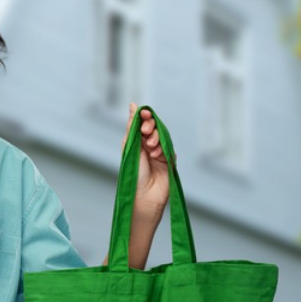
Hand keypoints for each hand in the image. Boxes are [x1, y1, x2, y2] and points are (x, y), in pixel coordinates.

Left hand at [121, 103, 169, 221]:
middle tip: (146, 132)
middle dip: (151, 126)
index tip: (144, 112)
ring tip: (150, 148)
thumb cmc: (133, 174)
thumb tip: (133, 104)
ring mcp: (160, 153)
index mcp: (136, 142)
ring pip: (163, 136)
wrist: (143, 196)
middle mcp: (148, 146)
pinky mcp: (169, 161)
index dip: (145, 116)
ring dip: (156, 139)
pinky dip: (163, 149)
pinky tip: (156, 155)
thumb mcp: (130, 147)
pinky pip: (170, 148)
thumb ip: (133, 127)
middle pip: (154, 127)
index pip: (143, 123)